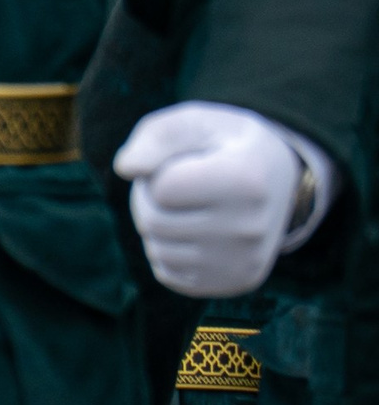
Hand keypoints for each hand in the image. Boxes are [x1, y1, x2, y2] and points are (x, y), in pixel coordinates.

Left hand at [115, 104, 316, 295]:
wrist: (280, 175)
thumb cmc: (225, 144)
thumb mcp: (194, 122)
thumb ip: (155, 137)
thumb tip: (125, 167)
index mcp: (245, 180)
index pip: (161, 189)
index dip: (158, 172)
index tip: (183, 163)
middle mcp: (250, 226)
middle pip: (154, 222)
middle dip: (149, 199)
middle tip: (174, 184)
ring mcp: (245, 260)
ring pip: (157, 251)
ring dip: (156, 226)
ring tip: (185, 206)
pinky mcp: (237, 282)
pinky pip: (169, 273)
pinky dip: (168, 250)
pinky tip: (193, 231)